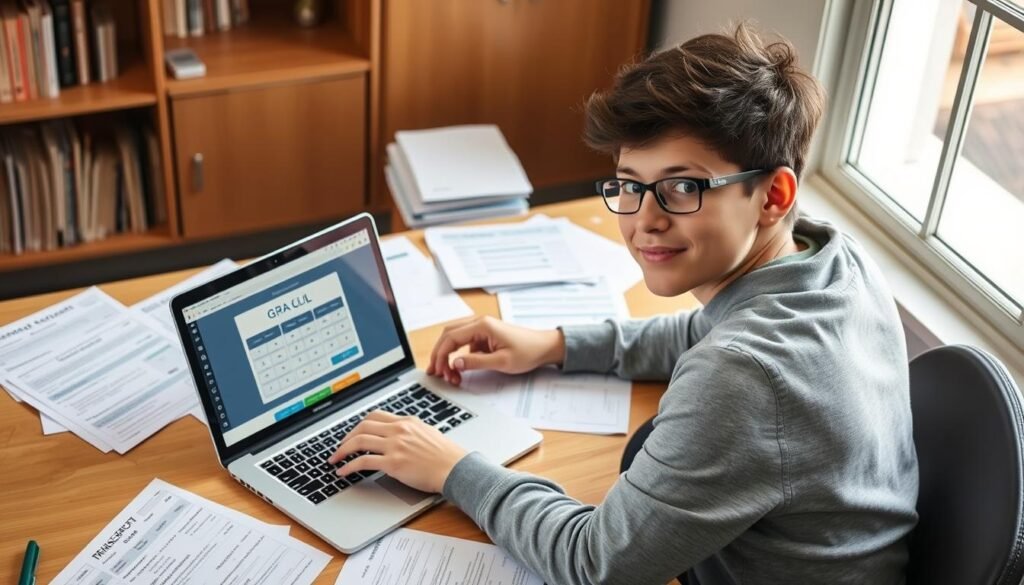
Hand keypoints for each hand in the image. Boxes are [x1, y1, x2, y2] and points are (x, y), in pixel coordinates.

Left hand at [327, 410, 467, 492]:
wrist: (455, 468)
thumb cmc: (446, 456)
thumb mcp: (427, 434)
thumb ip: (410, 432)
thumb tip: (397, 437)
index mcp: (407, 422)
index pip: (375, 416)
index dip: (359, 425)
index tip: (353, 434)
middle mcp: (399, 430)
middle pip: (363, 426)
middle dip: (346, 437)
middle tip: (339, 448)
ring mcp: (395, 445)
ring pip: (359, 441)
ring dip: (342, 451)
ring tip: (335, 460)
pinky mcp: (393, 463)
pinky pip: (363, 461)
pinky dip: (349, 466)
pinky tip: (344, 472)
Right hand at [426, 315, 564, 385]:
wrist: (544, 347)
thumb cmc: (528, 351)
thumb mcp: (501, 361)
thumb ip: (476, 362)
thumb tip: (455, 364)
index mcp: (482, 325)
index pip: (451, 337)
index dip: (441, 354)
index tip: (438, 369)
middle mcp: (479, 323)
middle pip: (449, 335)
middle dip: (440, 354)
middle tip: (436, 372)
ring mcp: (481, 329)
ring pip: (455, 339)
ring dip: (448, 355)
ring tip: (448, 374)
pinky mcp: (484, 336)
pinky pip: (465, 344)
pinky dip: (459, 357)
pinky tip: (460, 370)